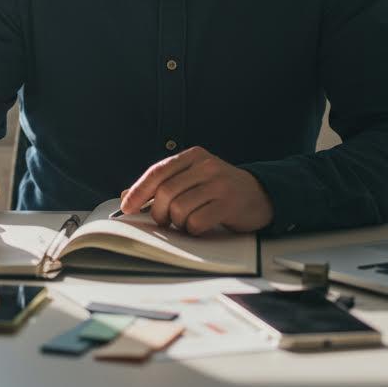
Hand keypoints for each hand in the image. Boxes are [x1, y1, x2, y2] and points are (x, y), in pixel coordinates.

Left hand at [118, 146, 272, 234]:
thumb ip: (164, 184)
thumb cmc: (220, 190)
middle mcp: (206, 166)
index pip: (157, 171)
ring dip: (177, 222)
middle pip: (165, 192)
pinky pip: (197, 222)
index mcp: (194, 156)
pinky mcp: (229, 204)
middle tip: (163, 220)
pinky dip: (193, 230)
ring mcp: (219, 184)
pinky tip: (200, 227)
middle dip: (158, 212)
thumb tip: (128, 196)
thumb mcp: (193, 179)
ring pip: (179, 208)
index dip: (139, 191)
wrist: (260, 195)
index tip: (127, 207)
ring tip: (186, 222)